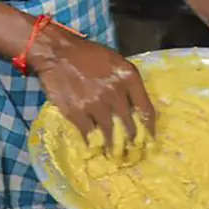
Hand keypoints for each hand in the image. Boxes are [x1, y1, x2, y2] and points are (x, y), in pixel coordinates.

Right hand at [30, 25, 154, 144]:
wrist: (58, 53)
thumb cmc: (88, 55)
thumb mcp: (116, 63)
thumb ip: (127, 84)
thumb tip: (135, 109)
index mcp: (129, 78)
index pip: (146, 110)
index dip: (149, 129)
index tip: (149, 140)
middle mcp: (115, 93)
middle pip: (130, 127)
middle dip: (132, 142)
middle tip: (131, 152)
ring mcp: (96, 104)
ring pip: (110, 134)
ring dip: (113, 147)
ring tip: (114, 155)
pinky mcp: (77, 113)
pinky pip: (90, 134)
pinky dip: (93, 143)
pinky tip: (94, 146)